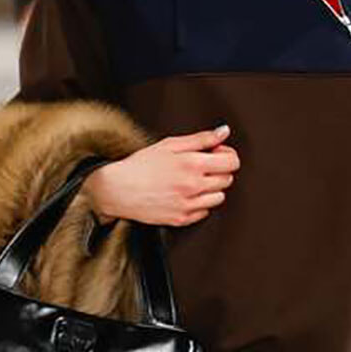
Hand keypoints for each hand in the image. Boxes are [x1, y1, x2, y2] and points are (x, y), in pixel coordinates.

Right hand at [84, 125, 239, 227]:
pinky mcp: (182, 219)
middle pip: (227, 179)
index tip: (217, 153)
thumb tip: (223, 132)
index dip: (227, 155)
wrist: (118, 189)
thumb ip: (201, 139)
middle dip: (219, 170)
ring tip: (193, 181)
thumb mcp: (170, 144)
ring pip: (219, 198)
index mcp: (193, 164)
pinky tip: (185, 194)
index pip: (232, 162)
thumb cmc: (141, 165)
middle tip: (203, 166)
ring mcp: (189, 204)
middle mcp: (194, 186)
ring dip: (212, 188)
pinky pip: (205, 212)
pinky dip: (200, 203)